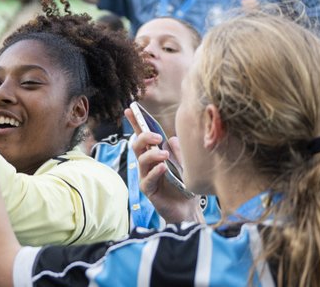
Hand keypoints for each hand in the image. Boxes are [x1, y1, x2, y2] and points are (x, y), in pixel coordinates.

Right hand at [126, 108, 200, 224]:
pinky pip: (148, 178)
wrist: (189, 209)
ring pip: (141, 160)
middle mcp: (148, 163)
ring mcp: (146, 176)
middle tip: (158, 137)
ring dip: (152, 154)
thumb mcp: (185, 165)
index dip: (136, 123)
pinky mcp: (149, 189)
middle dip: (144, 137)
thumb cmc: (185, 186)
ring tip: (164, 155)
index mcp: (155, 154)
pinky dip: (155, 171)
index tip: (130, 109)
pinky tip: (163, 168)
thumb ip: (179, 152)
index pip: (143, 136)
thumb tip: (171, 139)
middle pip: (137, 145)